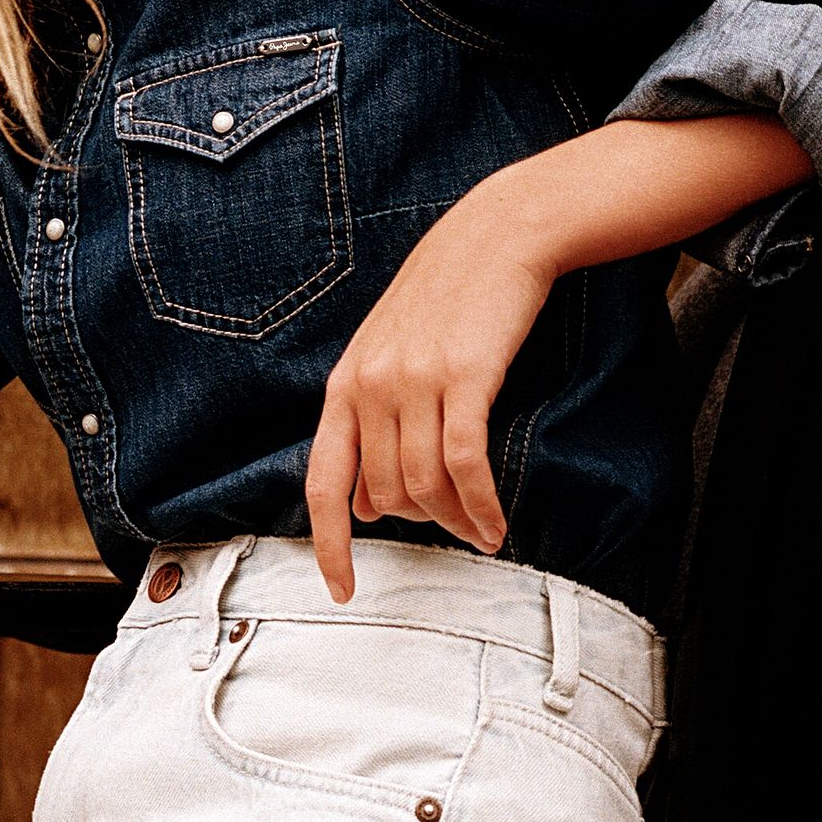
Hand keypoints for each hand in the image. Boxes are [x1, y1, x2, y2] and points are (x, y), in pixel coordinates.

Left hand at [304, 181, 554, 598]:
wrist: (498, 233)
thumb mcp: (390, 357)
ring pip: (426, 487)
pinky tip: (497, 524)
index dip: (328, 545)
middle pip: (387, 495)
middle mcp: (371, 386)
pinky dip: (482, 506)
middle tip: (460, 532)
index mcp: (345, 386)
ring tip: (485, 533)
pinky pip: (465, 465)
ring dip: (458, 523)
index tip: (340, 588)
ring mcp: (415, 380)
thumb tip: (364, 504)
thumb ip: (371, 425)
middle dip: (424, 527)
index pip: (322, 484)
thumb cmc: (450, 298)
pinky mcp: (464, 377)